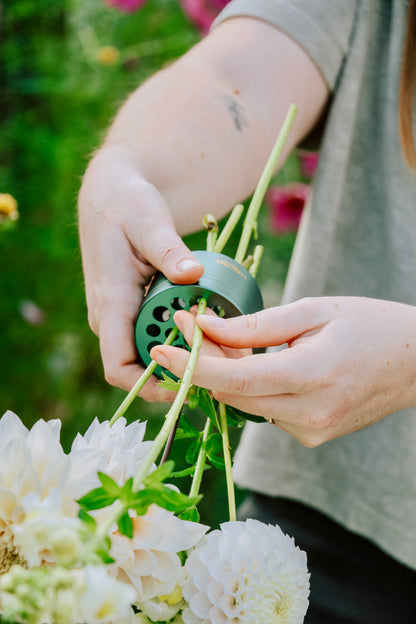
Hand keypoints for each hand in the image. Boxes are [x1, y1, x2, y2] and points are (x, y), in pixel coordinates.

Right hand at [78, 147, 203, 398]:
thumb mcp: (148, 221)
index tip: (192, 380)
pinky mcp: (135, 309)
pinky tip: (213, 324)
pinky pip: (159, 334)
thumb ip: (168, 250)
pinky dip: (185, 334)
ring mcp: (124, 316)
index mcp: (111, 304)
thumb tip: (194, 273)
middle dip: (183, 368)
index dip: (151, 386)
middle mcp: (112, 319)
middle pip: (144, 367)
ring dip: (188, 352)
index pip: (119, 368)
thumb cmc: (126, 206)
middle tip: (227, 355)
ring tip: (227, 341)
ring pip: (154, 352)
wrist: (111, 196)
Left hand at [150, 297, 415, 444]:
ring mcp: (311, 431)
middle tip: (187, 327)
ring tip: (220, 339)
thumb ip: (255, 326)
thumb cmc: (368, 325)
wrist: (415, 362)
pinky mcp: (311, 435)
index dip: (191, 366)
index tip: (160, 348)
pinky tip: (253, 363)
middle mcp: (310, 414)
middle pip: (233, 394)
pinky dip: (249, 387)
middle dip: (202, 363)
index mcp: (313, 376)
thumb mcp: (313, 311)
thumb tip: (205, 330)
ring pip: (245, 404)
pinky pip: (264, 410)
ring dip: (224, 374)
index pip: (235, 380)